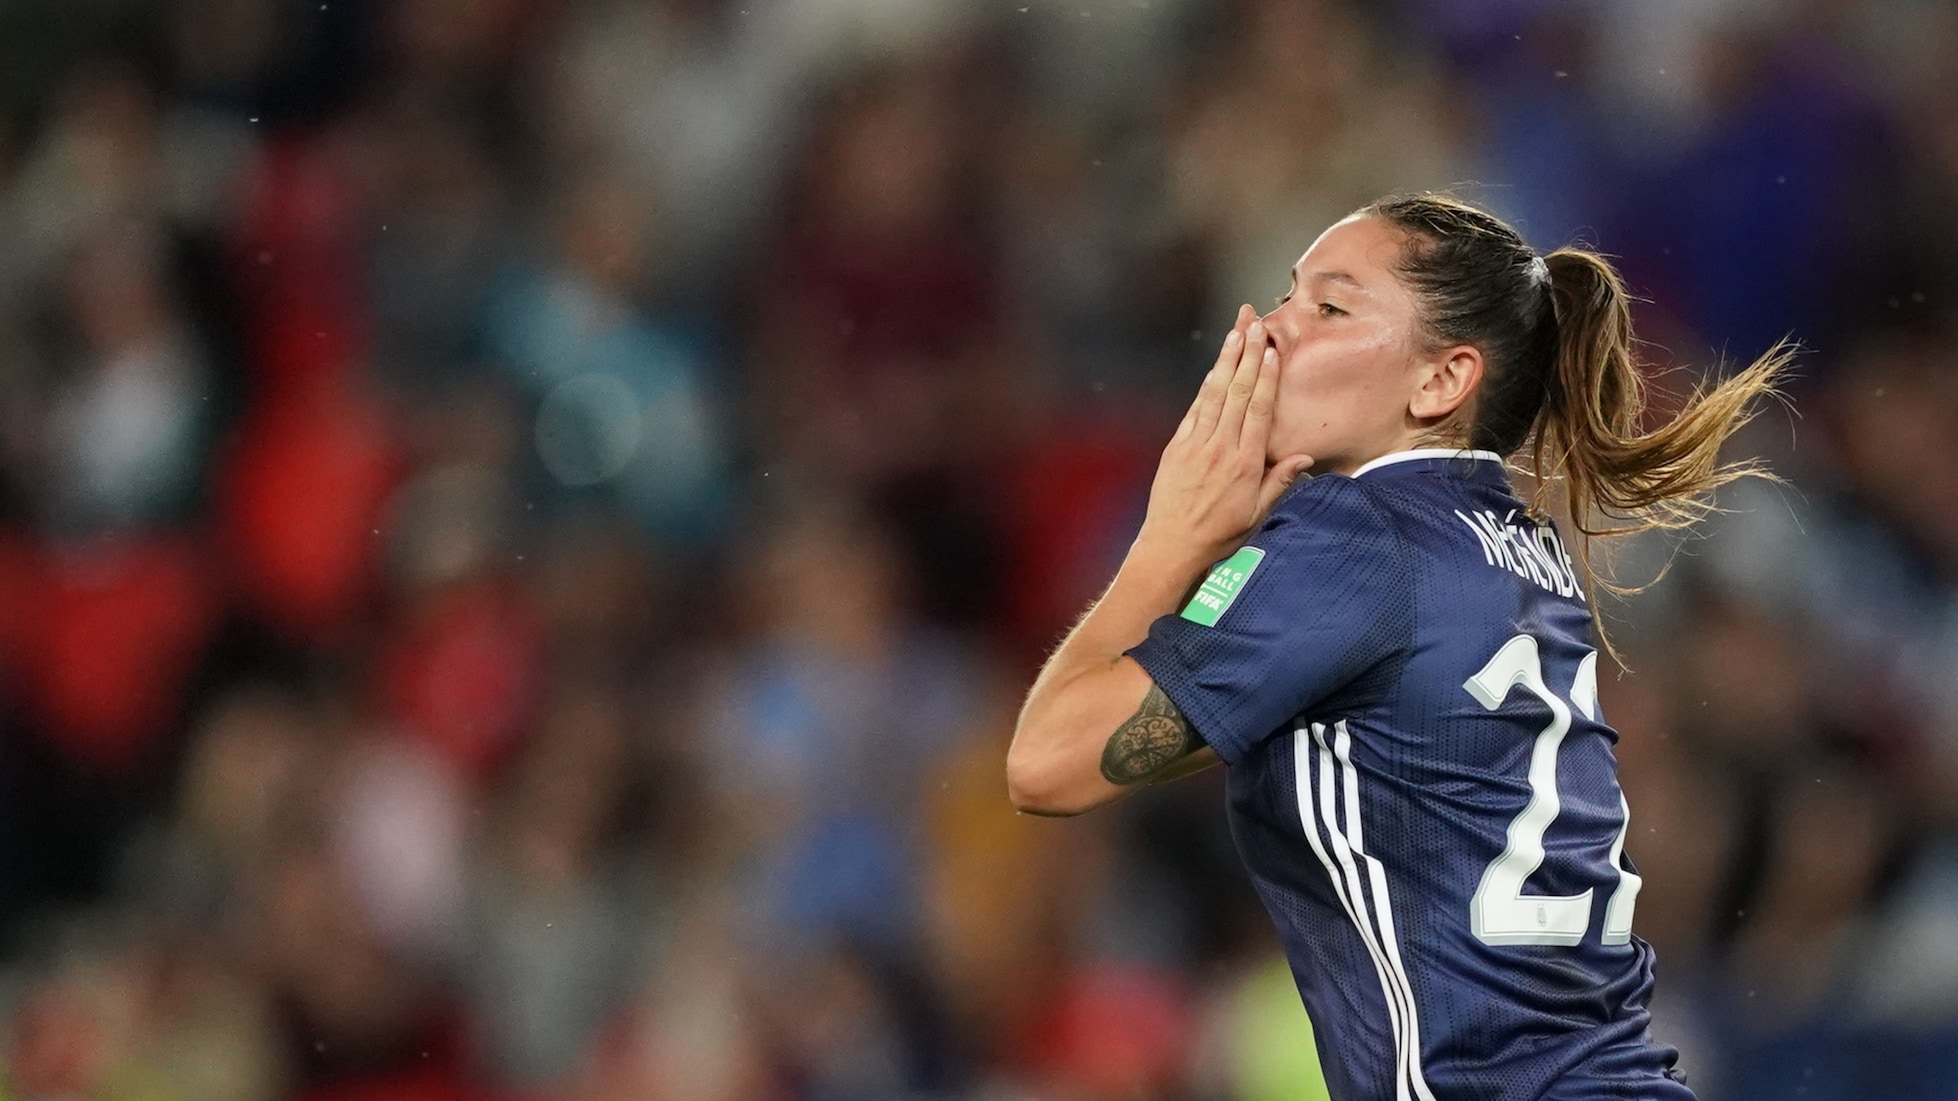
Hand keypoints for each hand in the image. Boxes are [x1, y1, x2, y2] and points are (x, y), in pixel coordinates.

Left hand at [1137, 305, 1314, 564]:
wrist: (1172, 545)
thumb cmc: (1219, 534)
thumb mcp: (1258, 513)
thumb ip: (1280, 481)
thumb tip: (1305, 457)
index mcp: (1245, 462)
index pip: (1258, 410)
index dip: (1266, 377)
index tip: (1271, 351)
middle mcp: (1220, 447)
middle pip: (1237, 392)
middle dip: (1247, 355)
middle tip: (1254, 325)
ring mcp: (1196, 444)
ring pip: (1214, 394)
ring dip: (1226, 361)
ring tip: (1235, 333)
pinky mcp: (1177, 447)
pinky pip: (1194, 410)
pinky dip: (1205, 387)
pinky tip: (1214, 369)